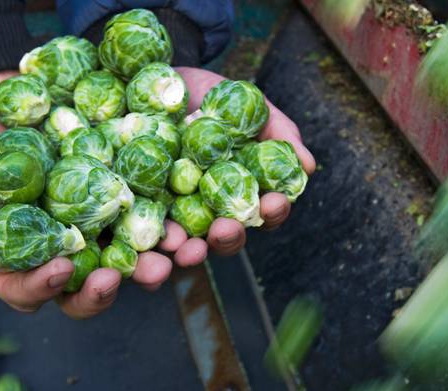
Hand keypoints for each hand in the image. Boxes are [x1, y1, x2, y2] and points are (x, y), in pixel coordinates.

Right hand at [0, 72, 170, 318]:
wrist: (27, 99)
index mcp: (22, 255)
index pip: (28, 288)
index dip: (41, 287)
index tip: (60, 268)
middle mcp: (70, 252)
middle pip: (88, 289)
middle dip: (108, 290)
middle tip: (127, 276)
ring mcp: (108, 231)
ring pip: (134, 264)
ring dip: (159, 265)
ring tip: (179, 254)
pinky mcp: (140, 205)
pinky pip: (165, 224)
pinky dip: (186, 226)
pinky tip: (206, 219)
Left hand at [160, 67, 315, 265]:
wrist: (157, 81)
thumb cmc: (211, 94)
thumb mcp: (247, 103)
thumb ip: (277, 131)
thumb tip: (308, 166)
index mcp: (242, 190)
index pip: (264, 211)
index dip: (271, 212)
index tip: (272, 204)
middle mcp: (211, 209)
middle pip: (224, 236)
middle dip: (227, 238)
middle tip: (224, 231)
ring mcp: (173, 212)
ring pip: (184, 244)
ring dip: (187, 252)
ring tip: (184, 248)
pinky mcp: (139, 207)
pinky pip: (141, 233)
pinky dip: (145, 244)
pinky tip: (146, 244)